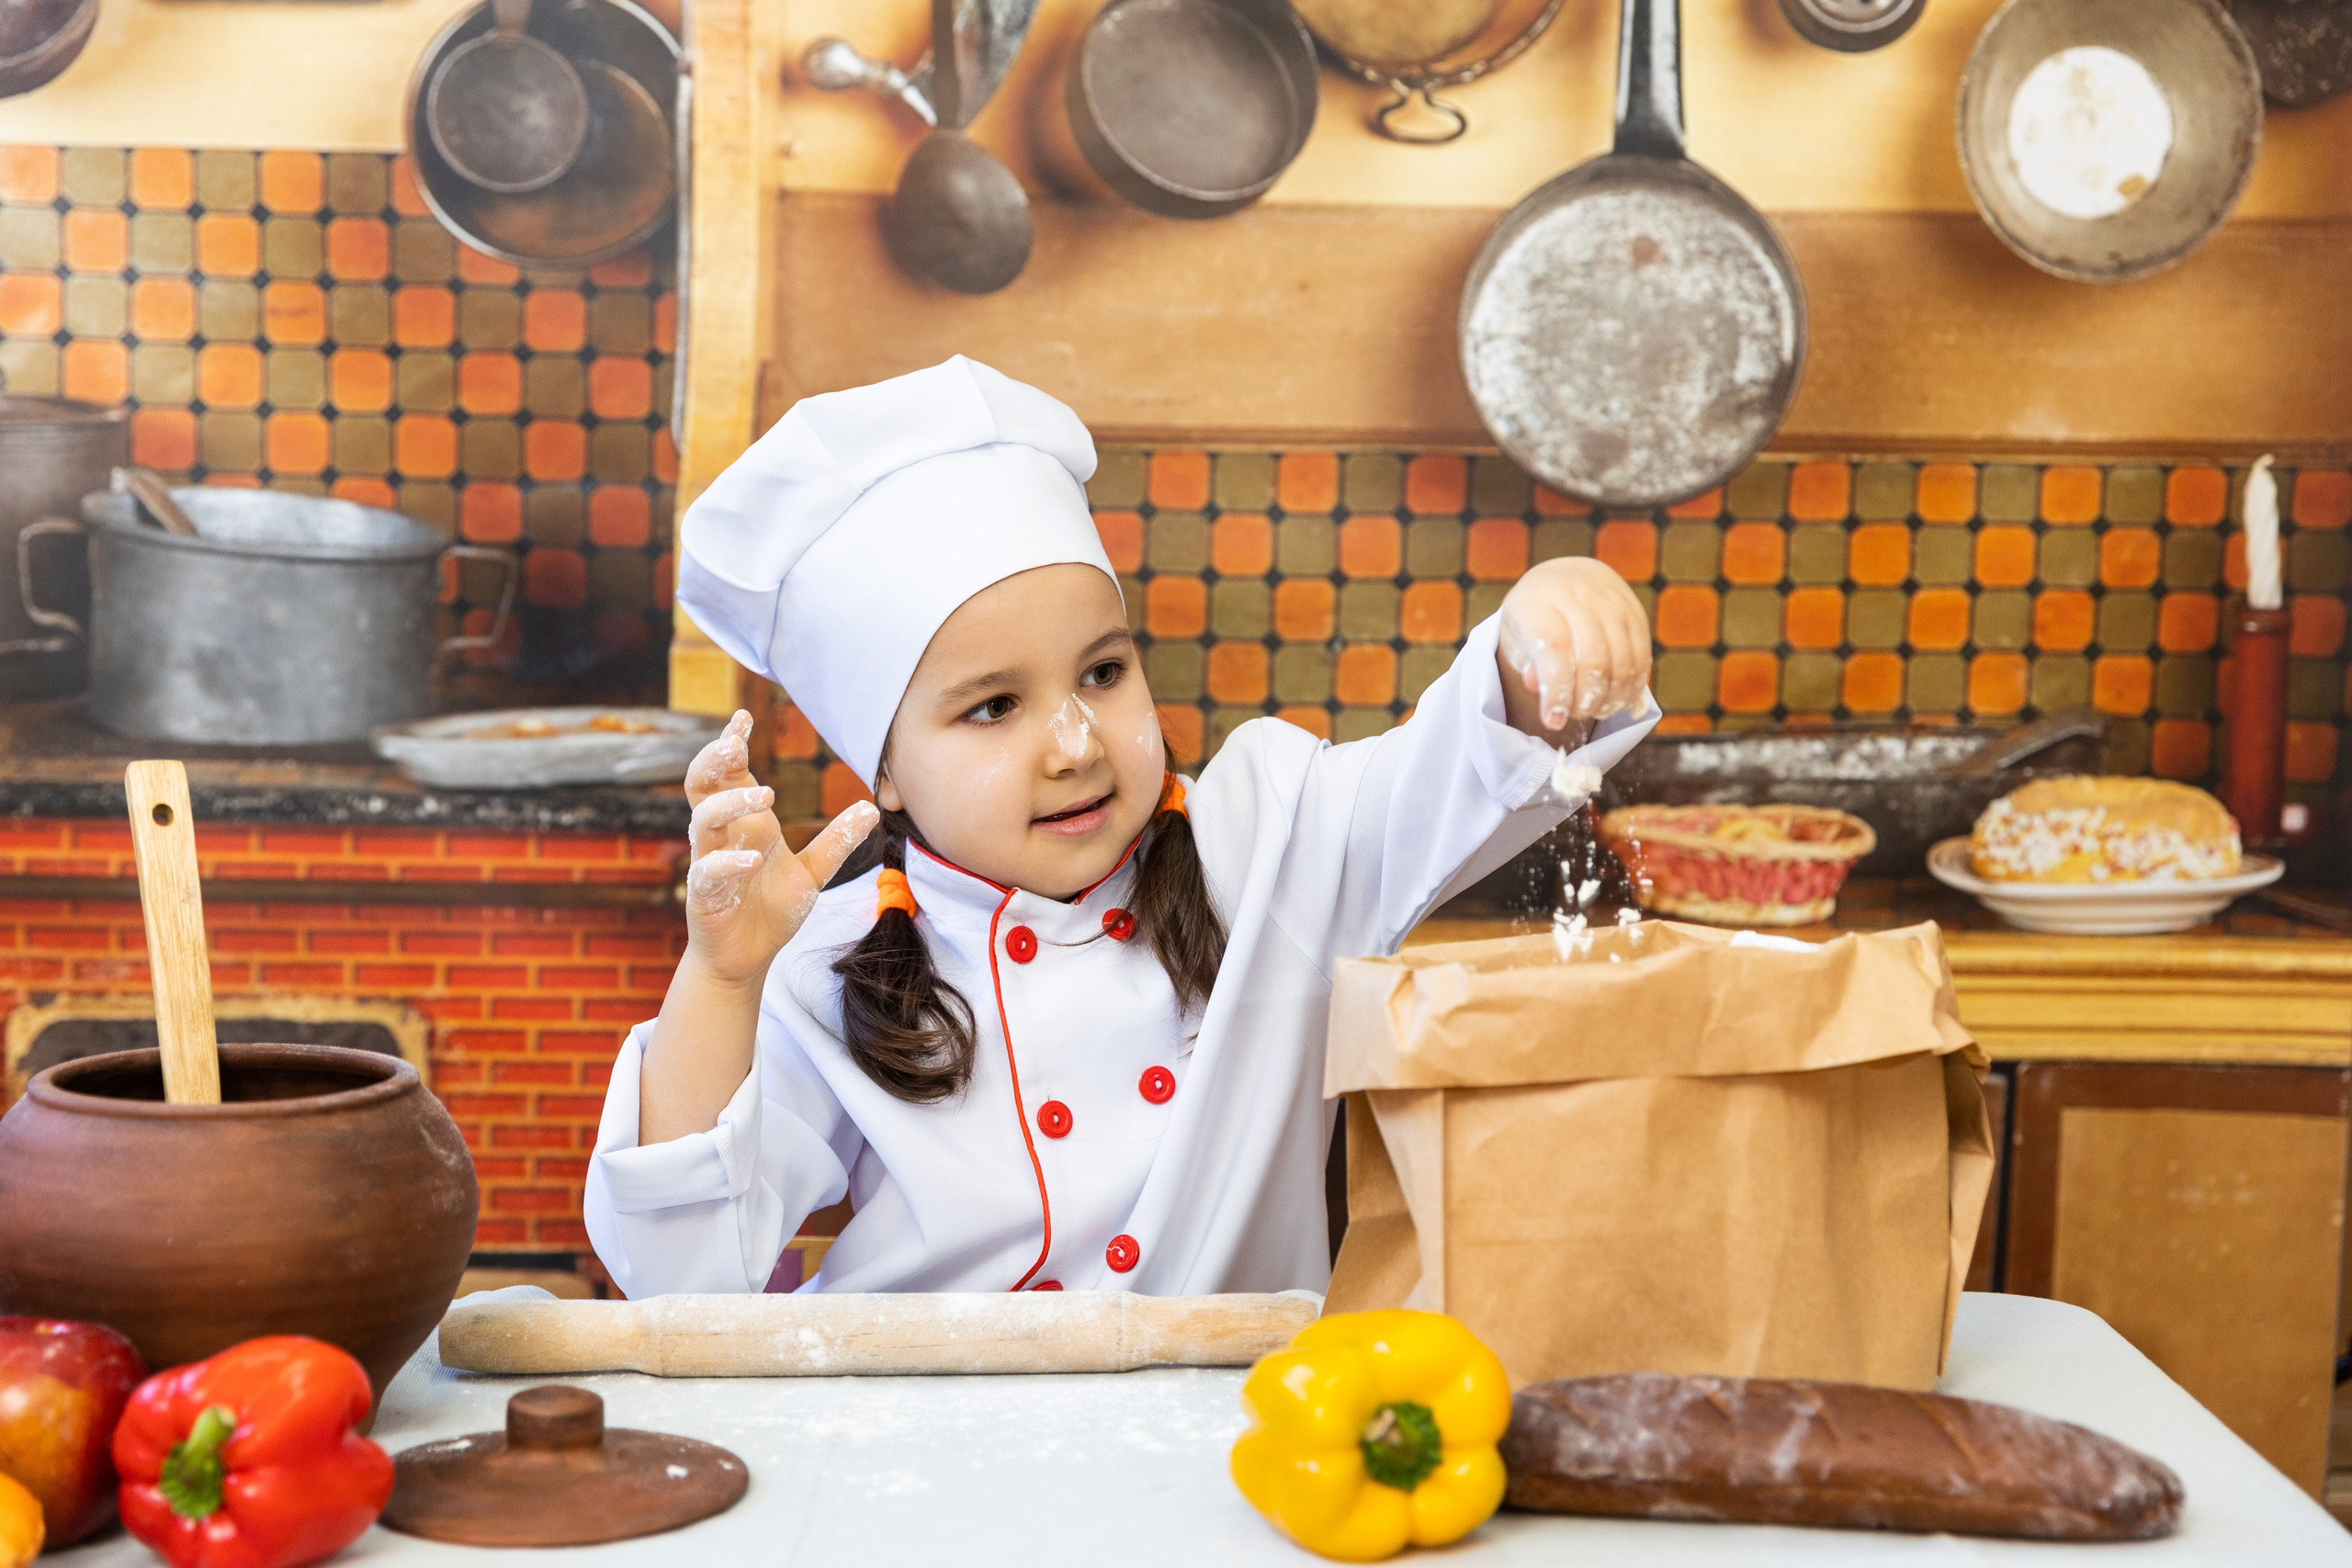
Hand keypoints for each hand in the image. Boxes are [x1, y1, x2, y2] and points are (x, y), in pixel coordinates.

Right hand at [680, 710, 877, 990]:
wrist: (748, 958)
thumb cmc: (771, 910)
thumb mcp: (812, 873)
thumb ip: (836, 841)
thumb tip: (872, 807)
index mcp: (744, 823)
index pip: (729, 773)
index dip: (730, 743)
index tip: (743, 718)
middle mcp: (722, 836)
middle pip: (702, 785)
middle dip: (714, 760)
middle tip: (738, 744)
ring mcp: (709, 863)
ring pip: (701, 820)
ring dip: (730, 804)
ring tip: (768, 797)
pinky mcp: (705, 896)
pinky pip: (707, 871)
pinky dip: (728, 862)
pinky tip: (754, 860)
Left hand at [1496, 557, 1652, 736]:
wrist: (1566, 579)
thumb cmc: (1535, 617)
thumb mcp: (1516, 636)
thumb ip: (1525, 661)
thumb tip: (1536, 685)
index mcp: (1540, 601)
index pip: (1554, 649)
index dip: (1557, 690)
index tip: (1553, 721)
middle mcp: (1580, 597)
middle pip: (1593, 661)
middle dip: (1585, 700)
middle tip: (1573, 715)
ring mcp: (1613, 604)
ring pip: (1622, 664)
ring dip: (1609, 699)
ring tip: (1593, 711)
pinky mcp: (1637, 615)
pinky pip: (1642, 660)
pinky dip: (1631, 690)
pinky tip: (1615, 702)